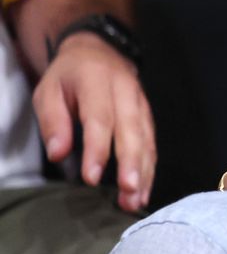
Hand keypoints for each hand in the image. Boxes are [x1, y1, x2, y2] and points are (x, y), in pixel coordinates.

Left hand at [34, 34, 154, 211]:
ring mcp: (141, 105)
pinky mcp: (148, 118)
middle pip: (132, 131)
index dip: (97, 149)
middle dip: (131, 163)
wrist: (100, 52)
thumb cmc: (69, 77)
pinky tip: (143, 192)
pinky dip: (149, 170)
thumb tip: (59, 154)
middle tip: (128, 190)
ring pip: (147, 141)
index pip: (100, 118)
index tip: (91, 178)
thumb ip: (53, 121)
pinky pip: (152, 145)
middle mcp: (126, 92)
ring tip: (135, 201)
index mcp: (97, 81)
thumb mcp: (49, 90)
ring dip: (144, 172)